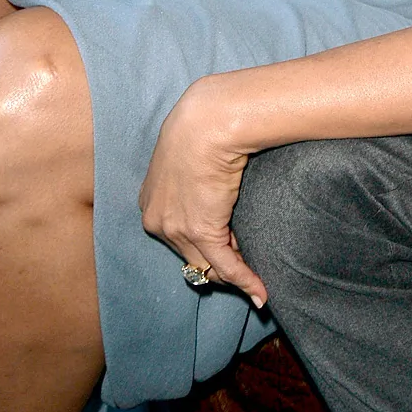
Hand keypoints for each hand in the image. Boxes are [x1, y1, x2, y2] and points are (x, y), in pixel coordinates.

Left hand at [139, 76, 266, 307]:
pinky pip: (226, 265)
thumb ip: (192, 172)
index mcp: (150, 199)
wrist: (208, 120)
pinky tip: (261, 292)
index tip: (227, 242)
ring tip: (254, 283)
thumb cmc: (203, 124)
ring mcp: (176, 229)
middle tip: (243, 262)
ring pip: (207, 265)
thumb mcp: (187, 151)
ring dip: (232, 275)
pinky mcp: (202, 231)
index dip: (201, 242)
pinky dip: (245, 280)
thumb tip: (214, 178)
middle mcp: (156, 220)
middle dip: (216, 262)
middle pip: (189, 255)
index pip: (176, 235)